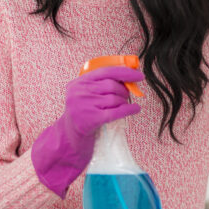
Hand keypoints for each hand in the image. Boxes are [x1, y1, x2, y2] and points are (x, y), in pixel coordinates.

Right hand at [31, 65, 143, 197]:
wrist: (69, 137)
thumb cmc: (83, 114)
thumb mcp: (86, 95)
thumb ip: (101, 84)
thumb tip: (130, 78)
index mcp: (78, 82)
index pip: (105, 71)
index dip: (124, 72)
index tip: (138, 75)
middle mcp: (79, 92)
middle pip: (111, 85)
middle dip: (124, 90)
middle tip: (128, 95)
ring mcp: (84, 106)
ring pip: (114, 98)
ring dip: (124, 101)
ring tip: (123, 104)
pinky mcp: (91, 119)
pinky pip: (116, 111)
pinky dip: (129, 109)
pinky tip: (136, 109)